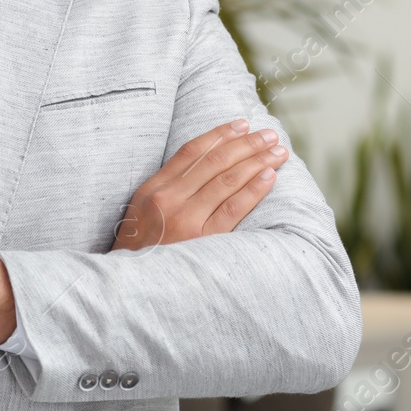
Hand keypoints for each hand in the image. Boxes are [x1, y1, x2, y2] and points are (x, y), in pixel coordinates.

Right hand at [112, 119, 288, 249]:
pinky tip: (269, 177)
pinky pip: (233, 209)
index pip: (191, 151)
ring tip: (277, 152)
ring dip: (256, 162)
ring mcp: (186, 219)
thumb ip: (167, 188)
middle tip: (269, 135)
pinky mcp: (202, 240)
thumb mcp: (142, 211)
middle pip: (214, 162)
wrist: (132, 285)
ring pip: (227, 181)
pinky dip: (253, 189)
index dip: (219, 134)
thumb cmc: (141, 248)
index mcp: (153, 188)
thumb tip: (205, 166)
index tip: (241, 124)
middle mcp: (169, 199)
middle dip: (246, 144)